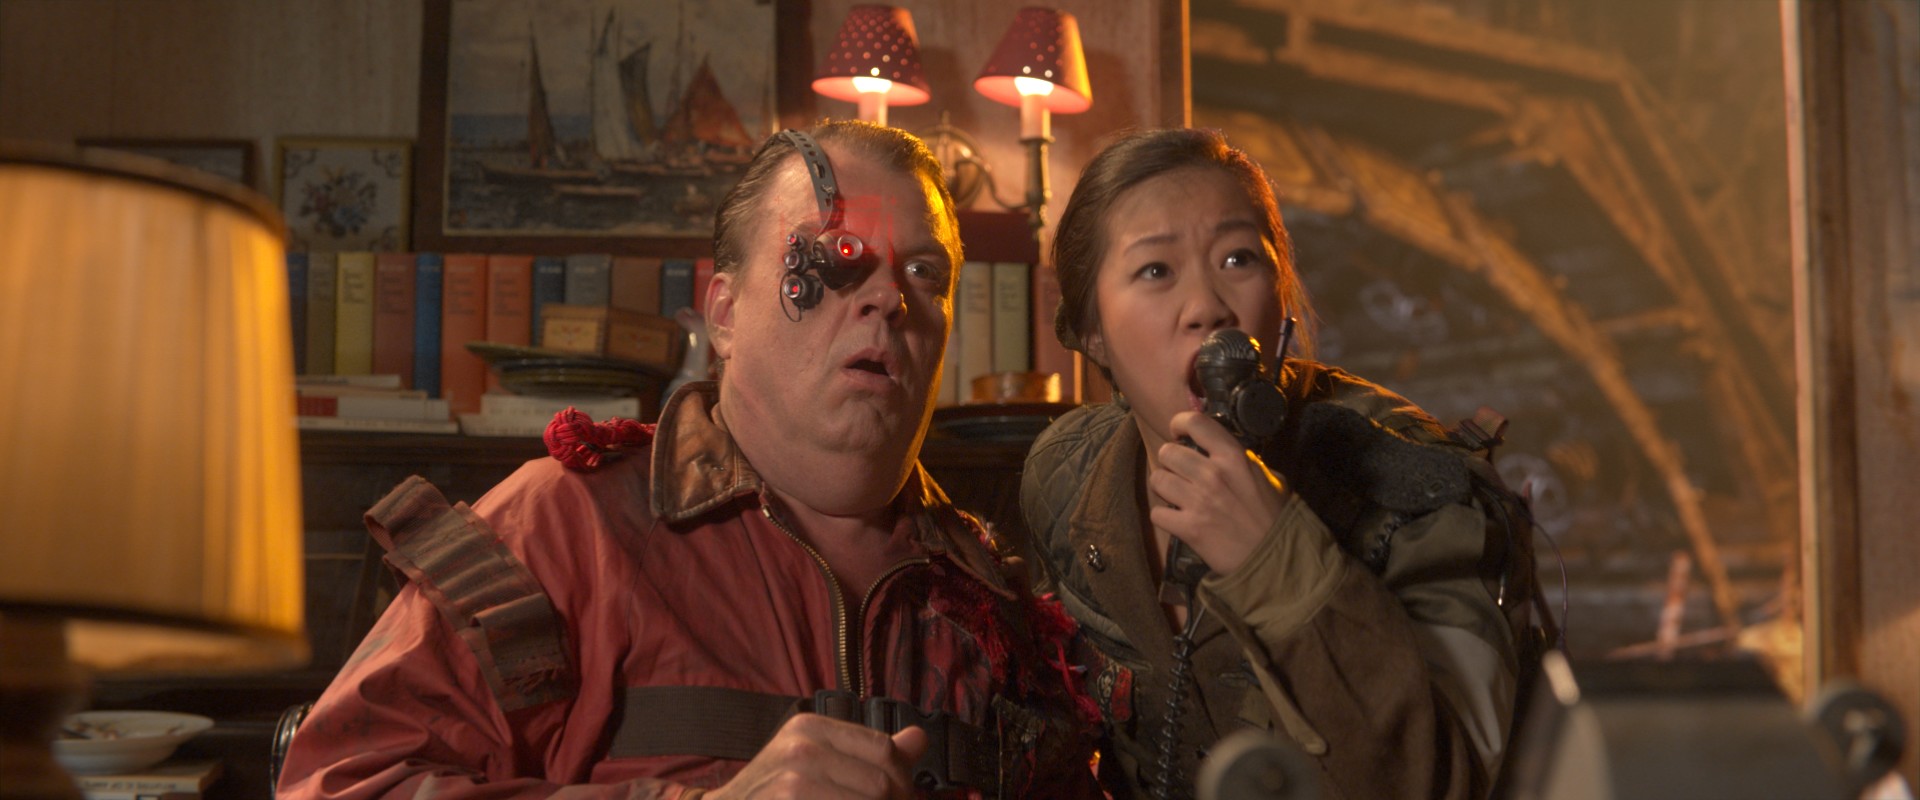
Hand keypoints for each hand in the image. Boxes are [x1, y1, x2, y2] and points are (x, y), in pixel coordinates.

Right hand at [705, 713, 928, 798]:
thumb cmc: (772, 791)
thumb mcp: (816, 759)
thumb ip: (870, 751)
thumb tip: (920, 738)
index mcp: (811, 728)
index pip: (885, 750)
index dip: (904, 781)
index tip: (903, 799)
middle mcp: (802, 748)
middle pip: (883, 783)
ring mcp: (793, 783)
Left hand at [1150, 411, 1288, 574]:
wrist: (1275, 559)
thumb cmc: (1275, 518)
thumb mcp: (1270, 479)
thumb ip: (1245, 462)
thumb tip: (1224, 452)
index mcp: (1234, 457)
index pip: (1195, 422)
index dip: (1180, 423)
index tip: (1179, 433)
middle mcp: (1212, 474)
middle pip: (1167, 452)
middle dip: (1170, 462)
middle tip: (1181, 473)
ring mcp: (1198, 502)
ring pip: (1157, 479)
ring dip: (1165, 488)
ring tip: (1178, 495)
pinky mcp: (1188, 528)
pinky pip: (1157, 513)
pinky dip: (1164, 517)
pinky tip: (1178, 519)